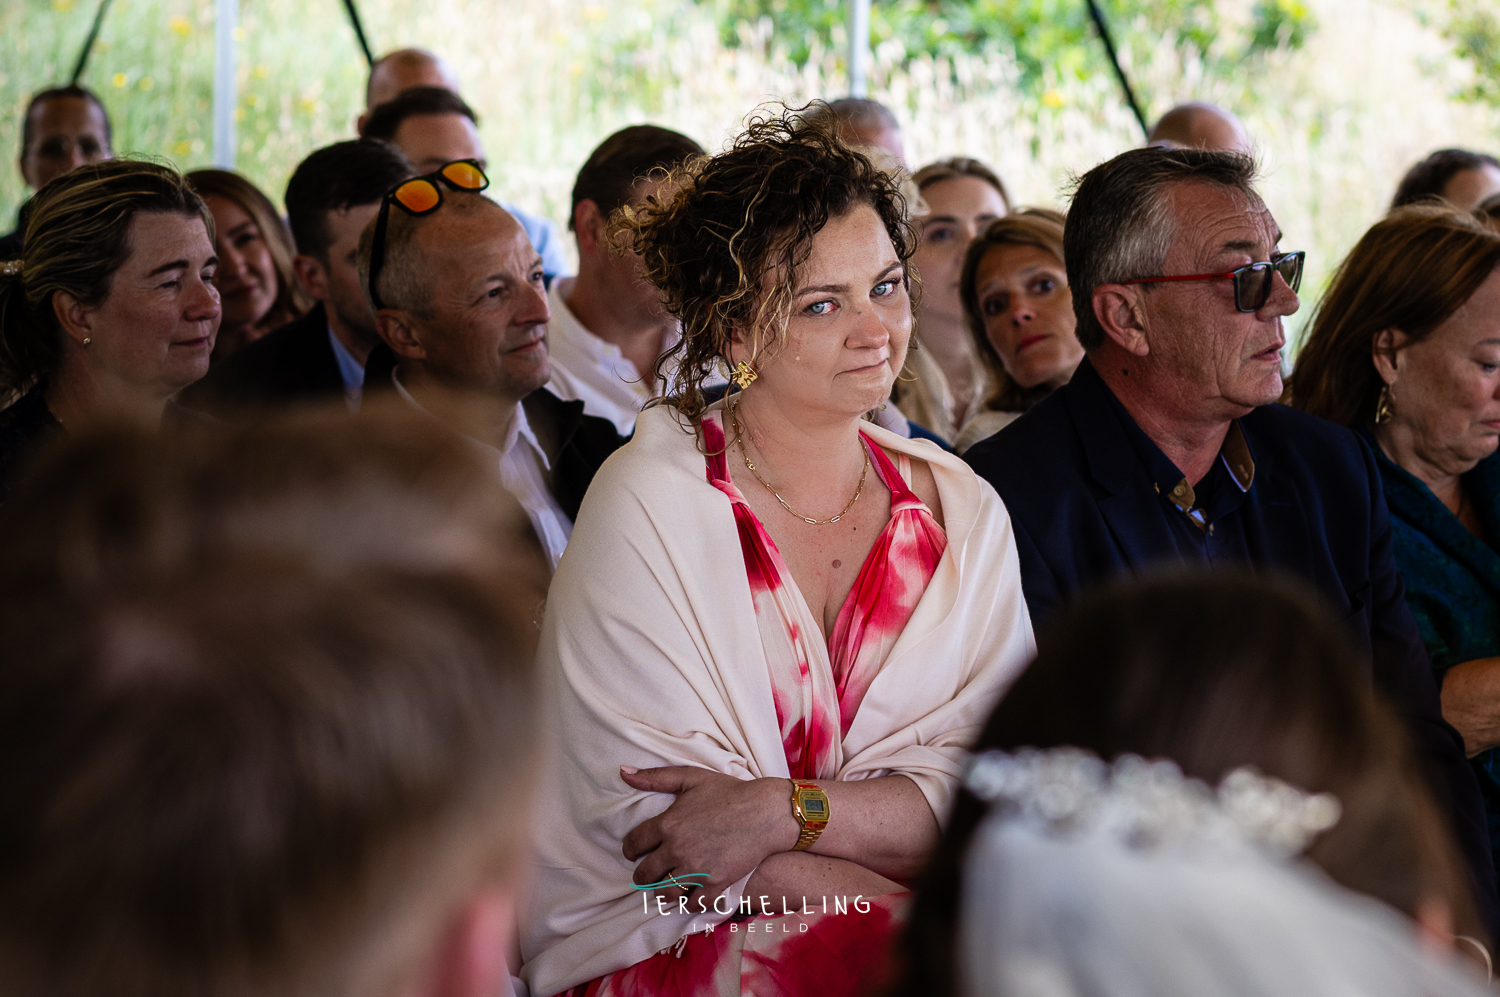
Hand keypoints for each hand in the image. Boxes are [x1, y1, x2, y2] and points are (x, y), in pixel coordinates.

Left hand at [621, 766, 796, 902]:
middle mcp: (677, 850)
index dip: (629, 850)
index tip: (632, 852)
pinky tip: (688, 896)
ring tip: (663, 888)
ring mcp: (696, 869)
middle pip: (645, 873)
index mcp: (668, 824)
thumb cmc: (729, 791)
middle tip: (646, 874)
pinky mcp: (715, 883)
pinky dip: (688, 902)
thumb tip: (624, 772)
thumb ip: (655, 777)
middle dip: (642, 875)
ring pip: (665, 893)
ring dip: (661, 892)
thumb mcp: (691, 778)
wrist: (766, 812)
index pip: (634, 844)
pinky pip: (692, 903)